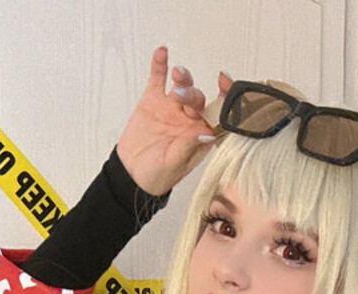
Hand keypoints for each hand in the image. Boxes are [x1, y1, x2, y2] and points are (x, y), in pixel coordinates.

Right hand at [115, 47, 232, 194]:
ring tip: (177, 75)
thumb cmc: (157, 175)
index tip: (224, 83)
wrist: (132, 175)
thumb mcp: (173, 165)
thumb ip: (188, 147)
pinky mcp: (154, 101)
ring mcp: (172, 108)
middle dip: (192, 94)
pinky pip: (159, 79)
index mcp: (201, 136)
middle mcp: (190, 120)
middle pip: (199, 99)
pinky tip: (162, 52)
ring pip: (184, 86)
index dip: (225, 98)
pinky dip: (160, 65)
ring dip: (183, 78)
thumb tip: (206, 132)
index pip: (219, 114)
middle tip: (179, 97)